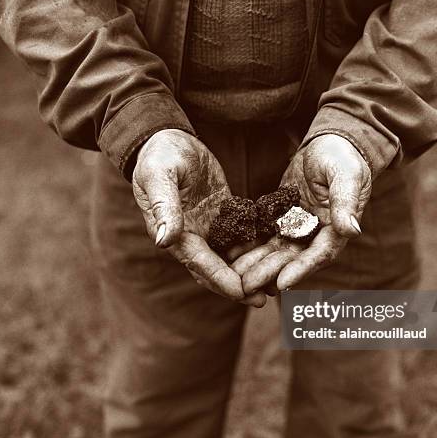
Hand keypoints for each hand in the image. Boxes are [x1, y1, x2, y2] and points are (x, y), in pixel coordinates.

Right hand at [132, 129, 264, 305]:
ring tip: (276, 280)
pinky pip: (241, 235)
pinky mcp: (222, 215)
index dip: (222, 280)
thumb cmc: (160, 156)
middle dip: (240, 285)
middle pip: (218, 269)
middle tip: (264, 298)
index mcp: (176, 232)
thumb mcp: (159, 176)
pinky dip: (256, 247)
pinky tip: (277, 253)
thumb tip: (164, 241)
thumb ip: (164, 207)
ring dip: (251, 270)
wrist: (167, 139)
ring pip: (231, 257)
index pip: (200, 264)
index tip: (243, 294)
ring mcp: (208, 227)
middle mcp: (192, 236)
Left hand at [233, 134, 371, 292]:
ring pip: (276, 251)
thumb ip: (345, 203)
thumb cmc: (343, 159)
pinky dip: (251, 245)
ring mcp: (298, 228)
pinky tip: (232, 253)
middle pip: (293, 259)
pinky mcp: (283, 219)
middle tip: (248, 284)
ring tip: (235, 275)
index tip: (282, 283)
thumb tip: (351, 230)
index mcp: (336, 230)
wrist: (331, 144)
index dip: (301, 270)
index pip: (319, 255)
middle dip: (270, 272)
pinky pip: (265, 235)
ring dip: (257, 264)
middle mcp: (316, 235)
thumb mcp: (346, 176)